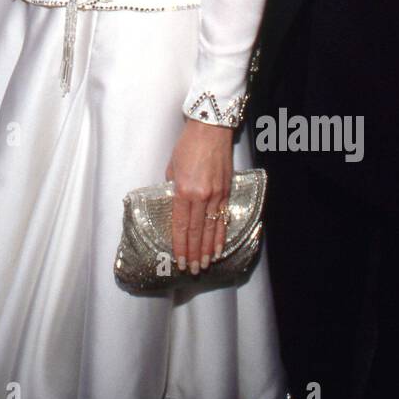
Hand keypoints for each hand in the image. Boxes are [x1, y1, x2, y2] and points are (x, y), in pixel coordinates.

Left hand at [165, 119, 233, 274]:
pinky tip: (218, 247)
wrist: (210, 128)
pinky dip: (220, 235)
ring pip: (211, 228)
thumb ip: (172, 187)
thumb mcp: (172, 166)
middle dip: (193, 253)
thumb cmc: (187, 145)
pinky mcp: (226, 191)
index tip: (179, 259)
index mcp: (184, 191)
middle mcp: (201, 196)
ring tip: (205, 264)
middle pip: (196, 231)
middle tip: (192, 269)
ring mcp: (216, 195)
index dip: (180, 245)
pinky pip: (223, 218)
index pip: (180, 225)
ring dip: (207, 249)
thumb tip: (174, 202)